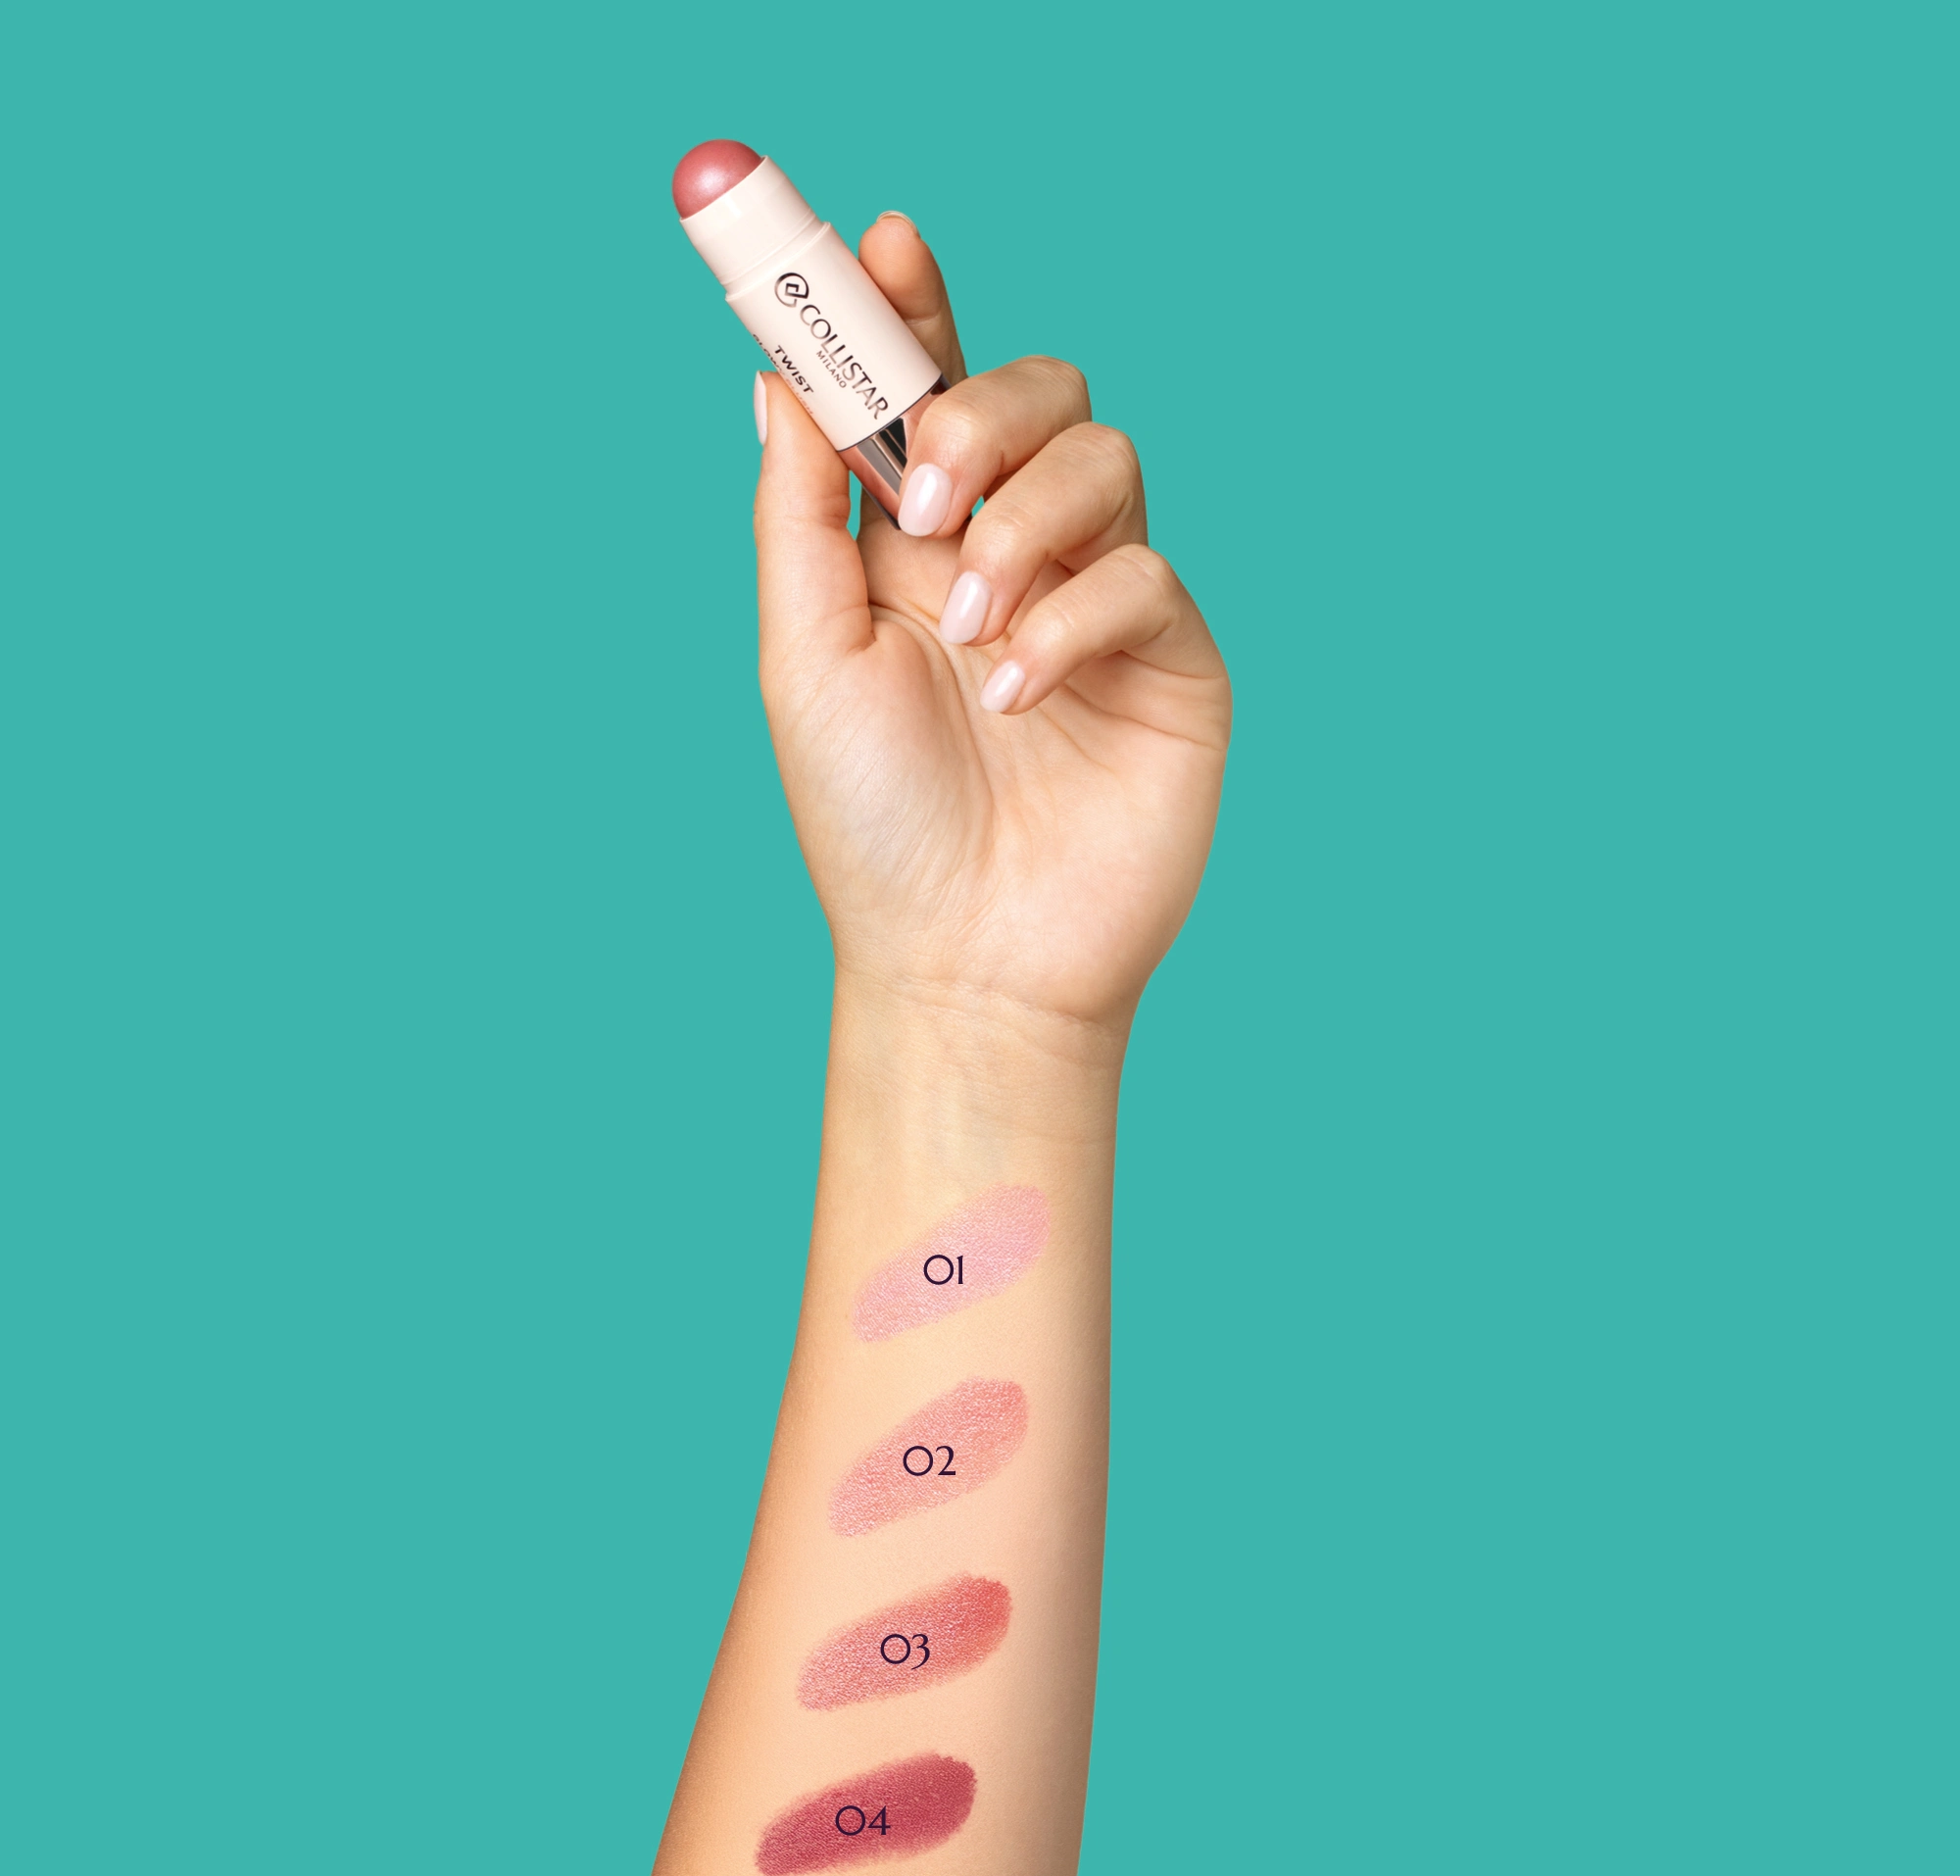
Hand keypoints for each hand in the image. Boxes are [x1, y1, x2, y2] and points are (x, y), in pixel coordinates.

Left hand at [754, 215, 1229, 1035]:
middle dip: (976, 417)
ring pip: (1104, 461)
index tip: (880, 241)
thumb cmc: (872, 825)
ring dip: (1023, 527)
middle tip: (922, 504)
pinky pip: (1145, 578)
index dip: (909, 306)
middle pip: (1035, 392)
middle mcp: (1013, 553)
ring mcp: (1101, 602)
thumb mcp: (804, 657)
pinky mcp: (1172, 662)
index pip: (926, 387)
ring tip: (969, 632)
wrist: (966, 963)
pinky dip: (1072, 622)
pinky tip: (1017, 699)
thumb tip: (780, 372)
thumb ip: (802, 512)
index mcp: (915, 545)